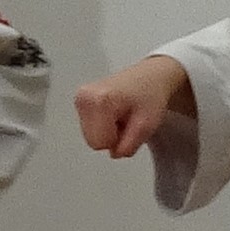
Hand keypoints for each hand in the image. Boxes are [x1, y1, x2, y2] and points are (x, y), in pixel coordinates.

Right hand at [75, 55, 194, 157]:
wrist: (149, 77)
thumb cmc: (149, 96)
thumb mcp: (148, 125)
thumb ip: (130, 144)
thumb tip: (115, 154)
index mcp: (99, 100)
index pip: (99, 143)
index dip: (118, 140)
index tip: (129, 124)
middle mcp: (84, 97)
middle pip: (93, 142)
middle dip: (111, 137)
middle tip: (126, 121)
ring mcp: (80, 98)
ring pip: (90, 136)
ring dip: (108, 132)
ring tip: (121, 116)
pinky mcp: (80, 101)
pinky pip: (89, 128)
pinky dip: (103, 125)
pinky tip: (114, 113)